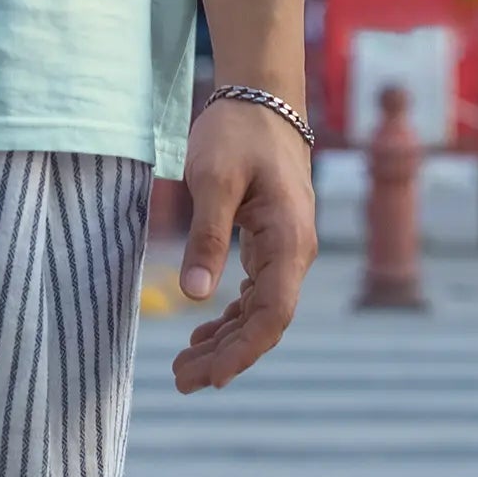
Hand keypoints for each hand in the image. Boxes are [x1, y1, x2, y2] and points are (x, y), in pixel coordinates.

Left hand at [170, 95, 315, 393]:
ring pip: (260, 310)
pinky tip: (204, 330)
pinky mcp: (271, 240)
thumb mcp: (213, 178)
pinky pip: (257, 292)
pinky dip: (231, 316)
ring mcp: (285, 247)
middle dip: (226, 355)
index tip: (209, 376)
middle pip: (265, 321)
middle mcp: (295, 250)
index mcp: (288, 238)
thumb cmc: (237, 132)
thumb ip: (207, 236)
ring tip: (185, 367)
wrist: (262, 95)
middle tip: (181, 380)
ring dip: (226, 340)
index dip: (242, 350)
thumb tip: (195, 295)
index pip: (273, 314)